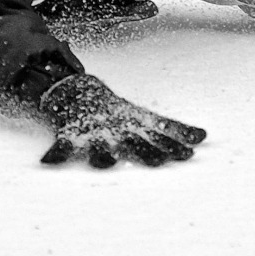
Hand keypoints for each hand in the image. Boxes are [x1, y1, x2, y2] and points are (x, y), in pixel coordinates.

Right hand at [39, 74, 205, 167]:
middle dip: (145, 151)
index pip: (158, 135)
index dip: (174, 145)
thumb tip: (205, 137)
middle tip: (160, 161)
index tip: (190, 154)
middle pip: (133, 142)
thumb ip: (173, 130)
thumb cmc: (116, 114)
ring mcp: (92, 132)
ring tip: (104, 163)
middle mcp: (115, 129)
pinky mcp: (68, 135)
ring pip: (98, 146)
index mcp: (133, 125)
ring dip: (101, 155)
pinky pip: (61, 146)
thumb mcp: (143, 118)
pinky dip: (55, 154)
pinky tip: (49, 163)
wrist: (77, 91)